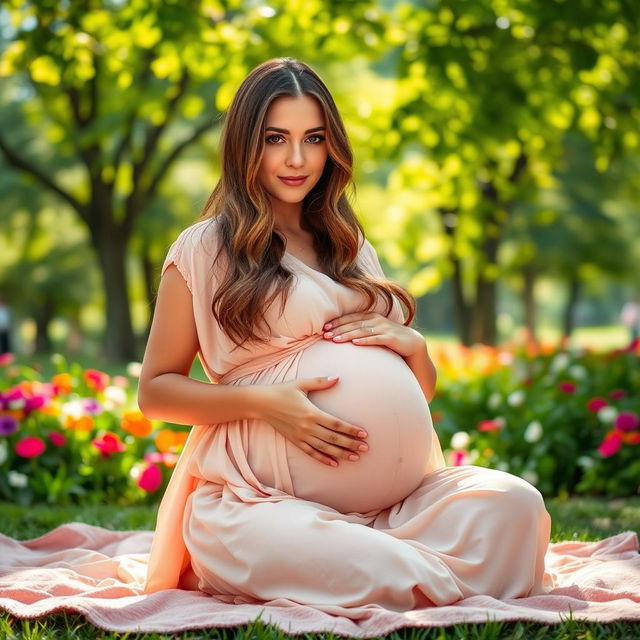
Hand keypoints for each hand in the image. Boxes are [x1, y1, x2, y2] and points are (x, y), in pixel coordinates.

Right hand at [252, 376, 368, 466]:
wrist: (262, 403)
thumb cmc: (282, 391)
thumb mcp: (301, 383)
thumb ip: (320, 382)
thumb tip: (338, 377)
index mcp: (312, 412)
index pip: (336, 423)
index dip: (351, 429)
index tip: (364, 434)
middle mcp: (308, 426)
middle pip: (333, 438)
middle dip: (351, 443)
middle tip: (366, 448)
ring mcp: (301, 435)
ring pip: (324, 447)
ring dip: (340, 453)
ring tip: (355, 457)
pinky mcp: (295, 441)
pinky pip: (311, 452)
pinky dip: (323, 459)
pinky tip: (334, 463)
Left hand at [321, 312, 424, 357]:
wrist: (412, 343)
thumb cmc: (389, 338)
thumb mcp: (374, 331)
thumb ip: (361, 330)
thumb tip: (341, 334)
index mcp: (371, 316)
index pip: (350, 318)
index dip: (337, 322)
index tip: (324, 328)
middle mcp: (376, 320)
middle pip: (353, 324)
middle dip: (338, 329)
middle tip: (325, 335)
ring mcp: (384, 328)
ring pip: (362, 331)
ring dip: (347, 335)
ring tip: (335, 340)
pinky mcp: (390, 337)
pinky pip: (376, 339)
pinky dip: (365, 341)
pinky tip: (355, 343)